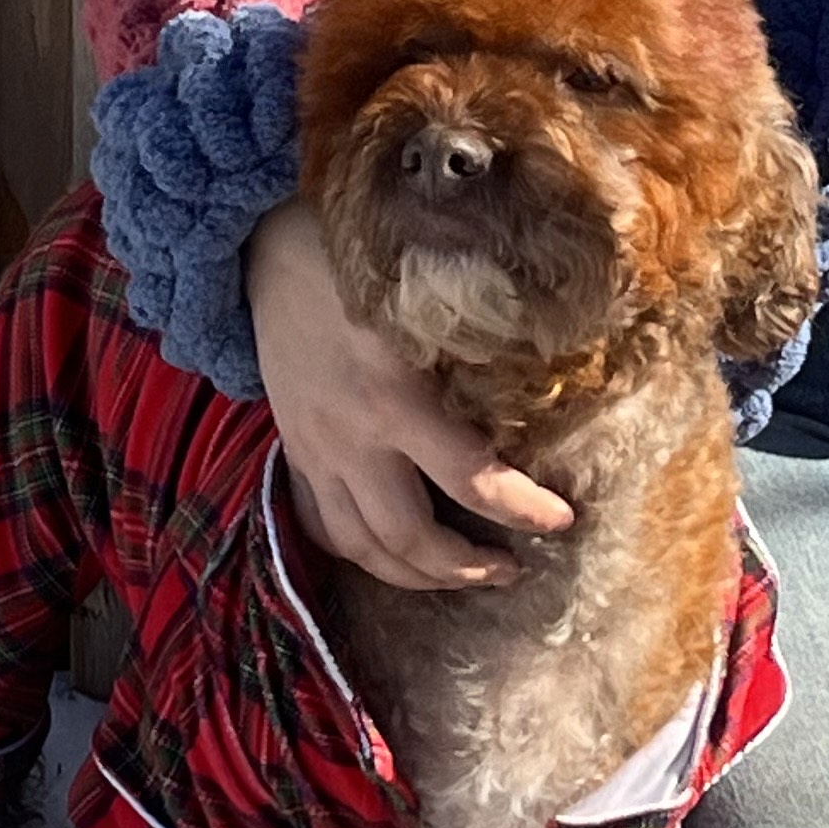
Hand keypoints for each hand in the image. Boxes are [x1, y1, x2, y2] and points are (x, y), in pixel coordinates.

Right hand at [243, 202, 570, 588]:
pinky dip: (356, 551)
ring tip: (457, 576)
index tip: (562, 521)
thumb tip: (549, 369)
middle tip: (510, 569)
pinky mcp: (293, 451)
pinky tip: (388, 554)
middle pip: (408, 537)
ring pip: (359, 546)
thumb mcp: (429, 297)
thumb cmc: (358, 261)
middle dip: (463, 568)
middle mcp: (351, 440)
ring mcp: (314, 451)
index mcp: (395, 401)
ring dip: (412, 575)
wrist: (266, 251)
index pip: (471, 480)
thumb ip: (477, 344)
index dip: (522, 510)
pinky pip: (319, 524)